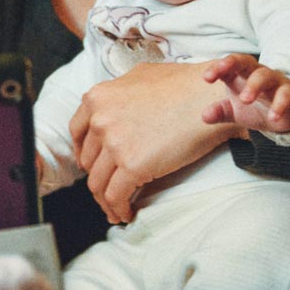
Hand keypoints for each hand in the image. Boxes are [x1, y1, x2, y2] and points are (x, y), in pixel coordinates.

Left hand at [69, 61, 246, 224]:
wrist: (212, 96)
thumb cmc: (184, 84)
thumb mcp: (141, 75)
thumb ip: (121, 92)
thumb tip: (116, 105)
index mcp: (98, 98)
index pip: (77, 132)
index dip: (84, 152)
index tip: (92, 163)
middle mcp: (100, 119)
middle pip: (88, 160)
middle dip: (98, 176)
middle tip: (109, 187)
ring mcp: (114, 143)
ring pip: (98, 182)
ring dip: (105, 200)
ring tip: (116, 209)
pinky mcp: (132, 165)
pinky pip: (115, 196)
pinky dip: (118, 209)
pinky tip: (126, 213)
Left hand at [201, 54, 289, 133]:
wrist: (284, 116)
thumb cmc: (255, 106)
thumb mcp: (234, 111)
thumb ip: (220, 111)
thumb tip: (204, 116)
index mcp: (240, 74)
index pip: (228, 65)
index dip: (217, 68)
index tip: (206, 78)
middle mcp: (256, 73)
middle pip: (245, 61)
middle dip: (232, 64)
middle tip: (221, 76)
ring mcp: (274, 81)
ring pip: (264, 75)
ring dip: (254, 85)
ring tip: (245, 100)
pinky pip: (285, 95)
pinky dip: (279, 105)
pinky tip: (273, 117)